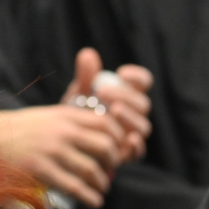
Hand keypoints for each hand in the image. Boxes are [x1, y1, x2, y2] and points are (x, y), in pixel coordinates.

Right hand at [0, 106, 121, 206]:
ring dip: (102, 183)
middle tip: (111, 171)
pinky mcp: (41, 170)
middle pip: (105, 146)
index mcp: (65, 115)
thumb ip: (71, 122)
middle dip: (113, 162)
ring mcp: (52, 151)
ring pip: (92, 170)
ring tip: (101, 189)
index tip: (117, 150)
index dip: (118, 139)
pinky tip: (94, 202)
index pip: (106, 123)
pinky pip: (75, 187)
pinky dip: (89, 197)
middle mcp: (62, 131)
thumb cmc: (16, 132)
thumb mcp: (46, 117)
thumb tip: (98, 138)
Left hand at [68, 48, 151, 162]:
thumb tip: (87, 54)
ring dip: (130, 117)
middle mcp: (133, 114)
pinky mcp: (126, 154)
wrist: (66, 144)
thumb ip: (85, 76)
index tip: (121, 73)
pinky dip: (137, 146)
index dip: (137, 78)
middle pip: (142, 104)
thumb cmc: (76, 114)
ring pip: (143, 127)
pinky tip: (129, 139)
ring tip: (113, 110)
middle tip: (103, 92)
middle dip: (126, 96)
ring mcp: (131, 135)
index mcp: (127, 96)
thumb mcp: (78, 94)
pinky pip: (138, 152)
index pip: (143, 83)